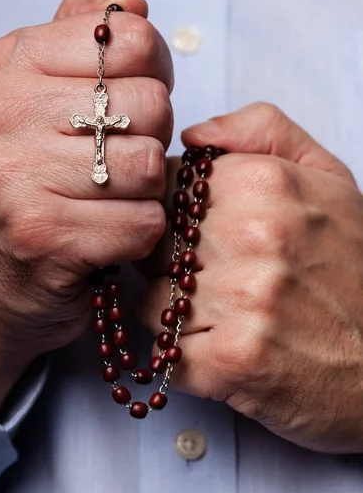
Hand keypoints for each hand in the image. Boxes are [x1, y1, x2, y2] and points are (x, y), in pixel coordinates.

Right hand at [0, 0, 172, 416]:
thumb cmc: (32, 182)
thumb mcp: (41, 96)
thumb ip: (83, 39)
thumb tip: (133, 5)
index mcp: (8, 66)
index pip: (131, 39)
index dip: (151, 77)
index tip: (128, 107)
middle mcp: (1, 115)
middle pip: (149, 104)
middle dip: (149, 139)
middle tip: (118, 164)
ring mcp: (15, 178)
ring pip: (149, 166)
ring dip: (145, 193)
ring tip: (110, 202)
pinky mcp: (42, 238)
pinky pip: (143, 224)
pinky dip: (139, 235)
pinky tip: (107, 237)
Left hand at [139, 103, 362, 452]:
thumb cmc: (350, 269)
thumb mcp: (326, 177)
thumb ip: (262, 131)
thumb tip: (193, 136)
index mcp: (264, 183)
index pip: (165, 191)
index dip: (176, 219)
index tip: (203, 238)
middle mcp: (249, 236)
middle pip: (154, 245)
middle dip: (172, 266)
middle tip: (221, 283)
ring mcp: (239, 301)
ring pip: (150, 301)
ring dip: (179, 316)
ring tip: (230, 321)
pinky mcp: (230, 361)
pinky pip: (165, 355)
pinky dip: (189, 360)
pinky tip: (228, 355)